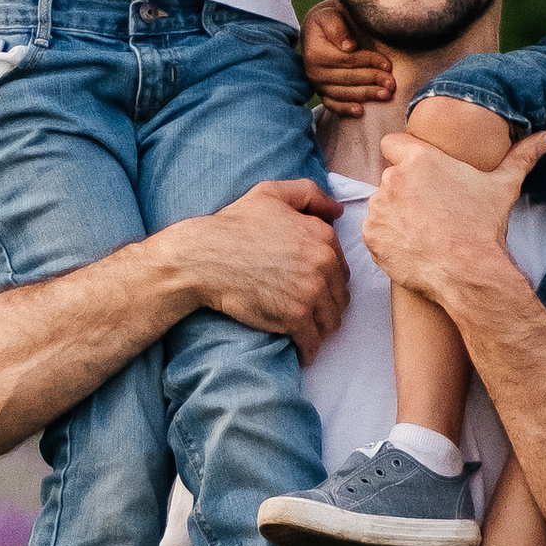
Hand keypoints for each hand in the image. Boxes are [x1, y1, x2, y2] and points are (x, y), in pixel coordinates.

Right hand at [178, 179, 349, 365]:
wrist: (204, 258)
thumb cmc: (233, 226)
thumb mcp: (271, 193)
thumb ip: (309, 194)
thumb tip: (337, 210)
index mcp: (322, 236)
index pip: (341, 268)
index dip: (328, 281)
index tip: (313, 290)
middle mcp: (323, 263)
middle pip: (339, 297)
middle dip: (326, 307)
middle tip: (309, 314)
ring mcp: (311, 292)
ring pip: (331, 321)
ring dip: (320, 329)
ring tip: (305, 332)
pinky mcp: (295, 317)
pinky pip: (313, 342)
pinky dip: (308, 350)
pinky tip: (301, 352)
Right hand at [300, 0, 393, 110]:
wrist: (318, 30)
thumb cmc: (329, 20)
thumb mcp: (331, 15)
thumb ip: (338, 28)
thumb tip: (349, 46)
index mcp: (315, 53)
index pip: (347, 61)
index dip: (368, 62)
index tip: (388, 64)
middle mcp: (313, 71)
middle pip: (347, 79)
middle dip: (372, 80)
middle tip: (392, 84)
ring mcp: (317, 84)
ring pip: (343, 93)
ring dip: (365, 95)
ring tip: (385, 95)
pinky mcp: (321, 93)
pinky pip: (332, 105)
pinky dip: (345, 109)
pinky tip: (360, 112)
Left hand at [360, 127, 545, 313]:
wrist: (468, 273)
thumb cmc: (484, 227)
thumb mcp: (503, 187)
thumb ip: (521, 157)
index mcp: (419, 160)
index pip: (393, 143)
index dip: (403, 156)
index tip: (418, 173)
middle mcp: (393, 179)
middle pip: (391, 178)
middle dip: (405, 190)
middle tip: (430, 211)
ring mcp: (378, 209)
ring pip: (381, 205)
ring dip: (395, 214)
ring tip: (423, 231)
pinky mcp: (371, 237)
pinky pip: (375, 232)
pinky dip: (387, 238)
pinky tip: (412, 246)